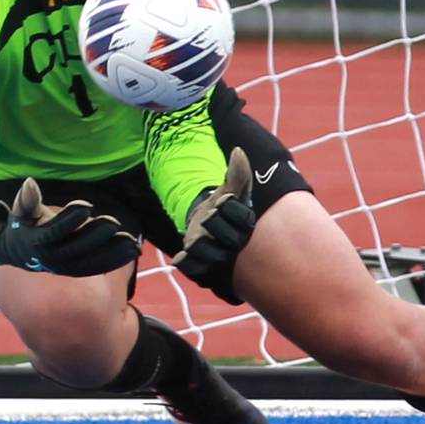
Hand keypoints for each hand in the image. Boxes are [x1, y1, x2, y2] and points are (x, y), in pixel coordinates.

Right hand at [0, 178, 140, 276]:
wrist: (20, 251)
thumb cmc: (24, 224)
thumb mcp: (21, 211)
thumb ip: (27, 199)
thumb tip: (29, 183)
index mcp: (36, 241)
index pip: (55, 231)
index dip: (70, 219)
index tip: (86, 205)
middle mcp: (51, 258)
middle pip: (76, 248)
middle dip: (96, 236)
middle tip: (113, 223)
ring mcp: (65, 267)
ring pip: (90, 262)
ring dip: (111, 253)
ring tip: (131, 243)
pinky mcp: (77, 269)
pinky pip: (97, 267)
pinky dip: (115, 260)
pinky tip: (132, 251)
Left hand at [172, 146, 255, 283]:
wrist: (209, 224)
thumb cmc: (224, 205)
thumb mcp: (230, 188)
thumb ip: (236, 173)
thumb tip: (238, 151)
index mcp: (244, 223)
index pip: (243, 219)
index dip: (233, 210)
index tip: (222, 199)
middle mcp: (235, 243)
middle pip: (230, 241)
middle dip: (217, 227)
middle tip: (207, 216)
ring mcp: (219, 256)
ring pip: (214, 258)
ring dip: (202, 248)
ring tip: (194, 239)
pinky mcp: (203, 266)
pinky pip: (198, 272)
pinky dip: (188, 266)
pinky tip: (180, 258)